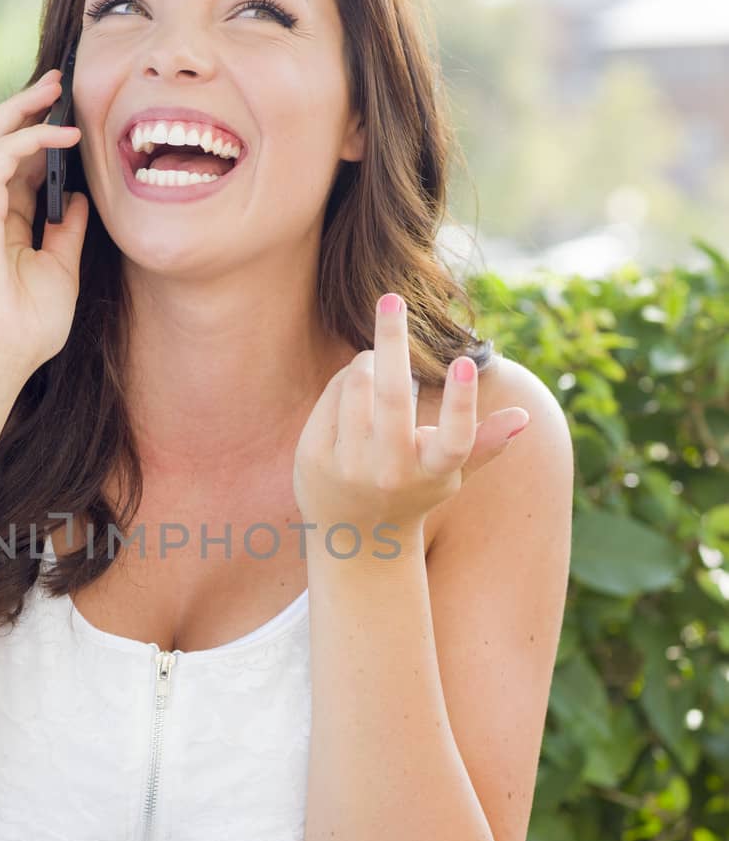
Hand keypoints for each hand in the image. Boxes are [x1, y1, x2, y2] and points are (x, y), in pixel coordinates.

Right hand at [0, 67, 88, 380]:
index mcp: (2, 224)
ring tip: (53, 88)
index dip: (42, 138)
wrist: (0, 357)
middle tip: (58, 83)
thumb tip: (81, 201)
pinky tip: (60, 135)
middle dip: (25, 107)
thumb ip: (67, 234)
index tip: (72, 118)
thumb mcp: (61, 272)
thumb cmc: (26, 328)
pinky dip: (26, 139)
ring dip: (19, 108)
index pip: (17, 166)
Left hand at [292, 293, 529, 539]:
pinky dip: (347, 379)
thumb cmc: (412, 493)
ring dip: (370, 360)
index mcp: (433, 473)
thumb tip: (525, 418)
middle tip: (393, 298)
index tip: (464, 364)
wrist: (354, 541)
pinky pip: (334, 393)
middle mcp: (390, 472)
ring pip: (358, 384)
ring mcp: (349, 465)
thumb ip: (484, 445)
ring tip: (378, 362)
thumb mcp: (449, 475)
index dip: (460, 402)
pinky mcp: (315, 456)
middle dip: (392, 343)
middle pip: (392, 399)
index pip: (453, 439)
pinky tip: (355, 387)